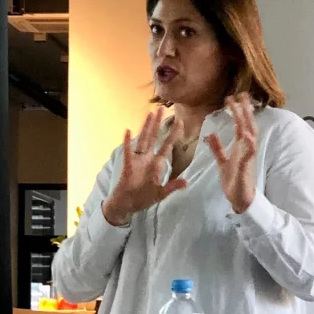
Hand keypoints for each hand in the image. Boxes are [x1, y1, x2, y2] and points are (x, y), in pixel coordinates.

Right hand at [102, 108, 187, 225]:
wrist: (127, 204)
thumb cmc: (142, 198)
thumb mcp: (160, 194)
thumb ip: (172, 186)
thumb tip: (186, 182)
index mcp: (156, 164)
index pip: (167, 146)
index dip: (173, 134)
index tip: (180, 122)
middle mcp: (147, 158)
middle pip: (154, 137)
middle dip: (158, 124)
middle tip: (162, 109)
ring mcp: (137, 160)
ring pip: (143, 140)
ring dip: (146, 127)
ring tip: (149, 114)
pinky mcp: (128, 165)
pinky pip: (128, 151)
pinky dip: (128, 142)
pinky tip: (128, 131)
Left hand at [206, 93, 256, 213]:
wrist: (239, 199)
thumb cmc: (233, 180)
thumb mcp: (222, 161)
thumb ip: (217, 147)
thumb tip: (210, 134)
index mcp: (240, 147)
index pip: (240, 125)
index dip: (237, 111)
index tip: (232, 97)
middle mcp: (246, 149)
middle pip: (248, 125)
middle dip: (245, 110)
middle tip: (242, 94)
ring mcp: (248, 158)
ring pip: (251, 136)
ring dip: (248, 122)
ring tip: (244, 108)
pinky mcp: (246, 168)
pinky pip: (248, 155)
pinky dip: (248, 144)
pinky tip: (245, 135)